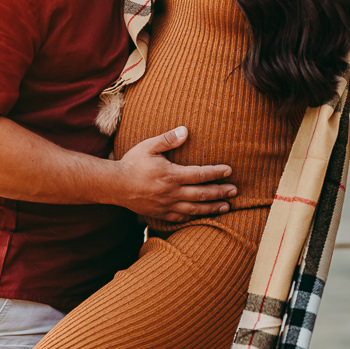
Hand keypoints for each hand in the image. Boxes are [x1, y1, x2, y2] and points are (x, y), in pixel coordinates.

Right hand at [116, 126, 236, 222]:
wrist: (114, 185)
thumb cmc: (132, 163)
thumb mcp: (149, 146)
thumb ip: (168, 139)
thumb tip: (186, 131)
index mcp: (172, 175)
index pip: (200, 175)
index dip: (216, 173)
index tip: (229, 171)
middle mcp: (172, 193)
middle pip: (202, 194)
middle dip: (220, 192)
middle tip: (234, 191)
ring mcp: (167, 205)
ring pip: (195, 209)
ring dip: (212, 208)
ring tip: (226, 207)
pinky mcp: (160, 213)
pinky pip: (181, 218)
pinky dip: (194, 216)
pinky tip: (201, 215)